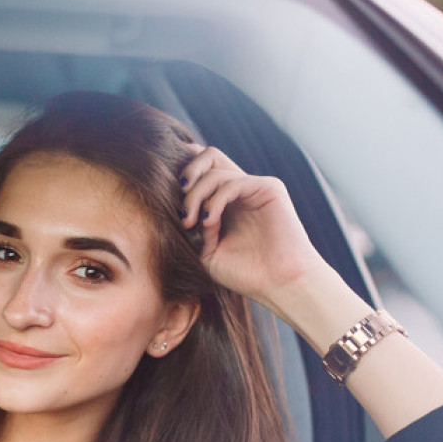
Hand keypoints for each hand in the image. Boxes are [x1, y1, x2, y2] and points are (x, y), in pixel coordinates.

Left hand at [178, 143, 331, 308]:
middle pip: (208, 156)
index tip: (164, 193)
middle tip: (179, 208)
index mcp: (225, 202)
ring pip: (215, 170)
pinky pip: (232, 182)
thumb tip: (181, 208)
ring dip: (195, 196)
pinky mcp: (268, 187)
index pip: (202, 171)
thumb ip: (193, 228)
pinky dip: (215, 200)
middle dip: (186, 174)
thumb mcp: (206, 254)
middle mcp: (239, 191)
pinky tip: (208, 222)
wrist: (279, 284)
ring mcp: (253, 187)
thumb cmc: (245, 274)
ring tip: (190, 223)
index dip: (183, 172)